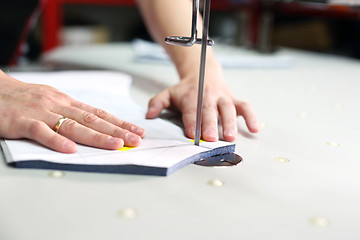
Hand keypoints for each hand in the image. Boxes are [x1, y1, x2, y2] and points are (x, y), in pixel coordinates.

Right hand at [0, 71, 144, 152]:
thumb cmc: (22, 98)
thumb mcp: (51, 101)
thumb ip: (70, 113)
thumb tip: (94, 125)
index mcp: (66, 102)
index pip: (98, 113)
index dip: (119, 123)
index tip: (136, 130)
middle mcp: (58, 105)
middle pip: (92, 120)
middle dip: (117, 131)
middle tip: (135, 139)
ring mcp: (41, 113)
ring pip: (73, 125)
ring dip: (96, 136)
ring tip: (115, 145)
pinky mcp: (22, 122)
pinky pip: (41, 132)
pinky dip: (56, 141)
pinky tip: (70, 149)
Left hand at [145, 64, 258, 141]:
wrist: (202, 71)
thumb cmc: (185, 89)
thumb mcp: (168, 93)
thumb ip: (157, 103)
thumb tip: (149, 115)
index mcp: (191, 96)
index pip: (191, 110)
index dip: (191, 122)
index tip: (191, 134)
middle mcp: (208, 96)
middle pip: (210, 110)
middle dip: (210, 124)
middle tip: (210, 138)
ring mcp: (223, 97)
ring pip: (228, 109)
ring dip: (230, 123)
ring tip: (231, 137)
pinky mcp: (234, 100)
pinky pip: (245, 106)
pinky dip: (251, 117)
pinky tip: (254, 129)